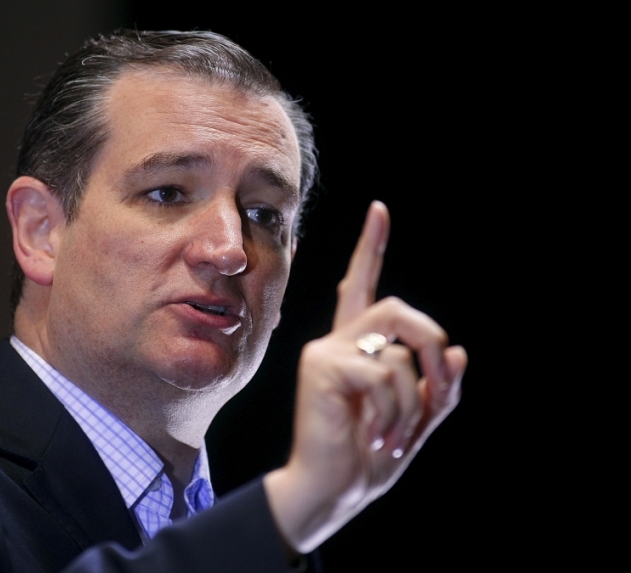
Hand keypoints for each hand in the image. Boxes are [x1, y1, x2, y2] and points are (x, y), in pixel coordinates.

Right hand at [264, 201, 466, 553]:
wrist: (332, 491)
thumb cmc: (370, 458)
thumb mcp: (417, 421)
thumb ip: (438, 389)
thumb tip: (459, 353)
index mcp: (357, 348)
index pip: (362, 287)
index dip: (370, 248)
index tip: (379, 209)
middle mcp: (338, 341)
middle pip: (396, 307)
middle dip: (430, 341)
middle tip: (438, 386)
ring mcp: (326, 352)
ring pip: (397, 352)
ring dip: (413, 403)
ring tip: (396, 438)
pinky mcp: (321, 367)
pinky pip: (383, 373)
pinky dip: (396, 412)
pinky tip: (377, 436)